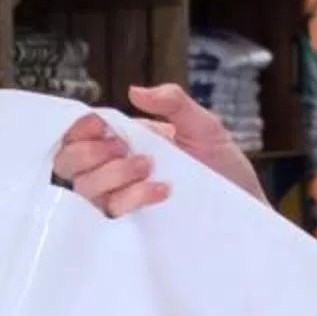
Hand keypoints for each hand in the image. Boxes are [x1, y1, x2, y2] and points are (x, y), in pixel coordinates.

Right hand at [51, 84, 265, 217]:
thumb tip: (133, 91)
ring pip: (86, 189)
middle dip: (88, 153)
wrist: (247, 207)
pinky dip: (132, 198)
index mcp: (128, 141)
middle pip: (69, 163)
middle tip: (123, 150)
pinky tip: (160, 192)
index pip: (82, 133)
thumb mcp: (204, 126)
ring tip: (150, 170)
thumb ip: (173, 103)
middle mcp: (118, 169)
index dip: (81, 129)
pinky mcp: (135, 224)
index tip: (101, 127)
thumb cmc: (225, 166)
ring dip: (113, 174)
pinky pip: (111, 215)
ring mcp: (124, 198)